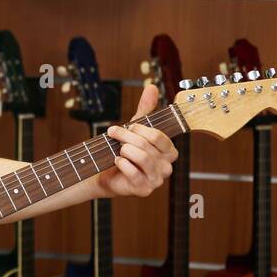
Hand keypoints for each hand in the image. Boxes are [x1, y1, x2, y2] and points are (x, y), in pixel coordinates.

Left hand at [95, 83, 177, 198]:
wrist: (107, 173)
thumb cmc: (125, 150)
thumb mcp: (135, 128)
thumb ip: (145, 109)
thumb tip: (152, 87)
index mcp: (169, 151)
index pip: (159, 136)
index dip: (140, 129)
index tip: (128, 126)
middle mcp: (167, 166)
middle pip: (147, 145)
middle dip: (126, 136)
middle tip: (113, 133)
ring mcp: (157, 179)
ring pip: (142, 158)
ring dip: (124, 149)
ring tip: (117, 149)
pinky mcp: (144, 189)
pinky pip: (133, 173)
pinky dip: (122, 164)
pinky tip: (117, 161)